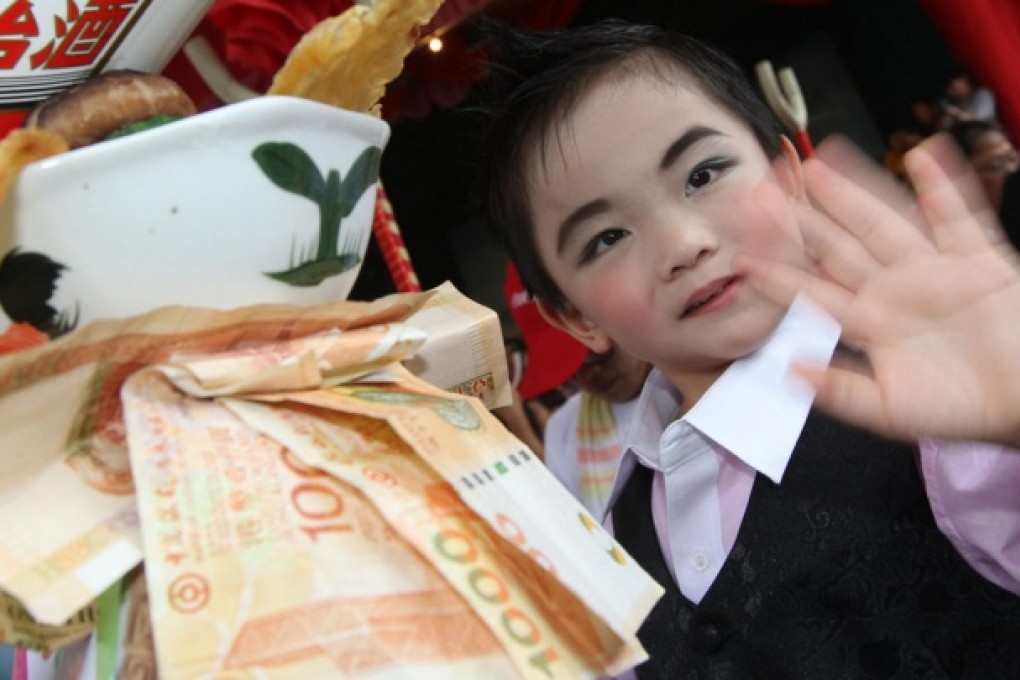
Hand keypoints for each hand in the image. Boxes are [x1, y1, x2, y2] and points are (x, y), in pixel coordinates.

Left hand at [740, 134, 1019, 445]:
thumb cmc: (959, 410)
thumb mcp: (888, 410)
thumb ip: (838, 391)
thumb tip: (788, 371)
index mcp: (872, 321)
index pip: (816, 290)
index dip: (781, 272)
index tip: (745, 254)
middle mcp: (896, 288)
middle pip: (842, 245)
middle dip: (806, 219)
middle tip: (768, 189)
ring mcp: (936, 270)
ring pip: (888, 220)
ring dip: (857, 191)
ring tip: (823, 161)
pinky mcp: (981, 261)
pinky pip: (960, 217)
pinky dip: (946, 187)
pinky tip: (925, 154)